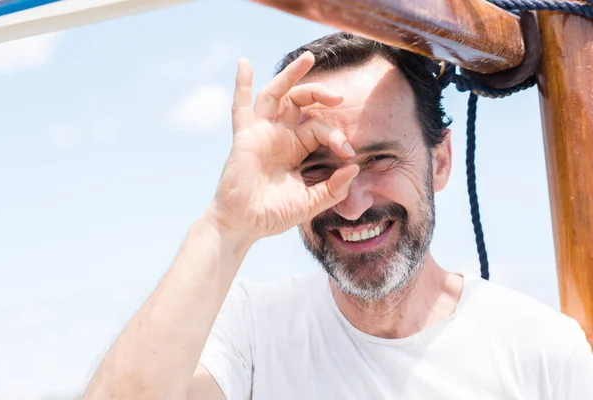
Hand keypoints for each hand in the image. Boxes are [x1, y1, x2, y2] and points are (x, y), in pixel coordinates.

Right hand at [210, 51, 359, 240]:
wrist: (245, 225)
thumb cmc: (274, 214)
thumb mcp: (311, 202)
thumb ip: (333, 189)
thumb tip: (354, 169)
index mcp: (296, 149)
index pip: (319, 128)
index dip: (336, 135)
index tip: (348, 153)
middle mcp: (280, 136)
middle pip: (300, 102)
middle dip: (320, 94)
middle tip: (339, 98)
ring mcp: (262, 133)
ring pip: (277, 94)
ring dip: (291, 75)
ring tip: (308, 58)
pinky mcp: (245, 137)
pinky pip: (241, 107)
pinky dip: (241, 84)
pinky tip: (245, 63)